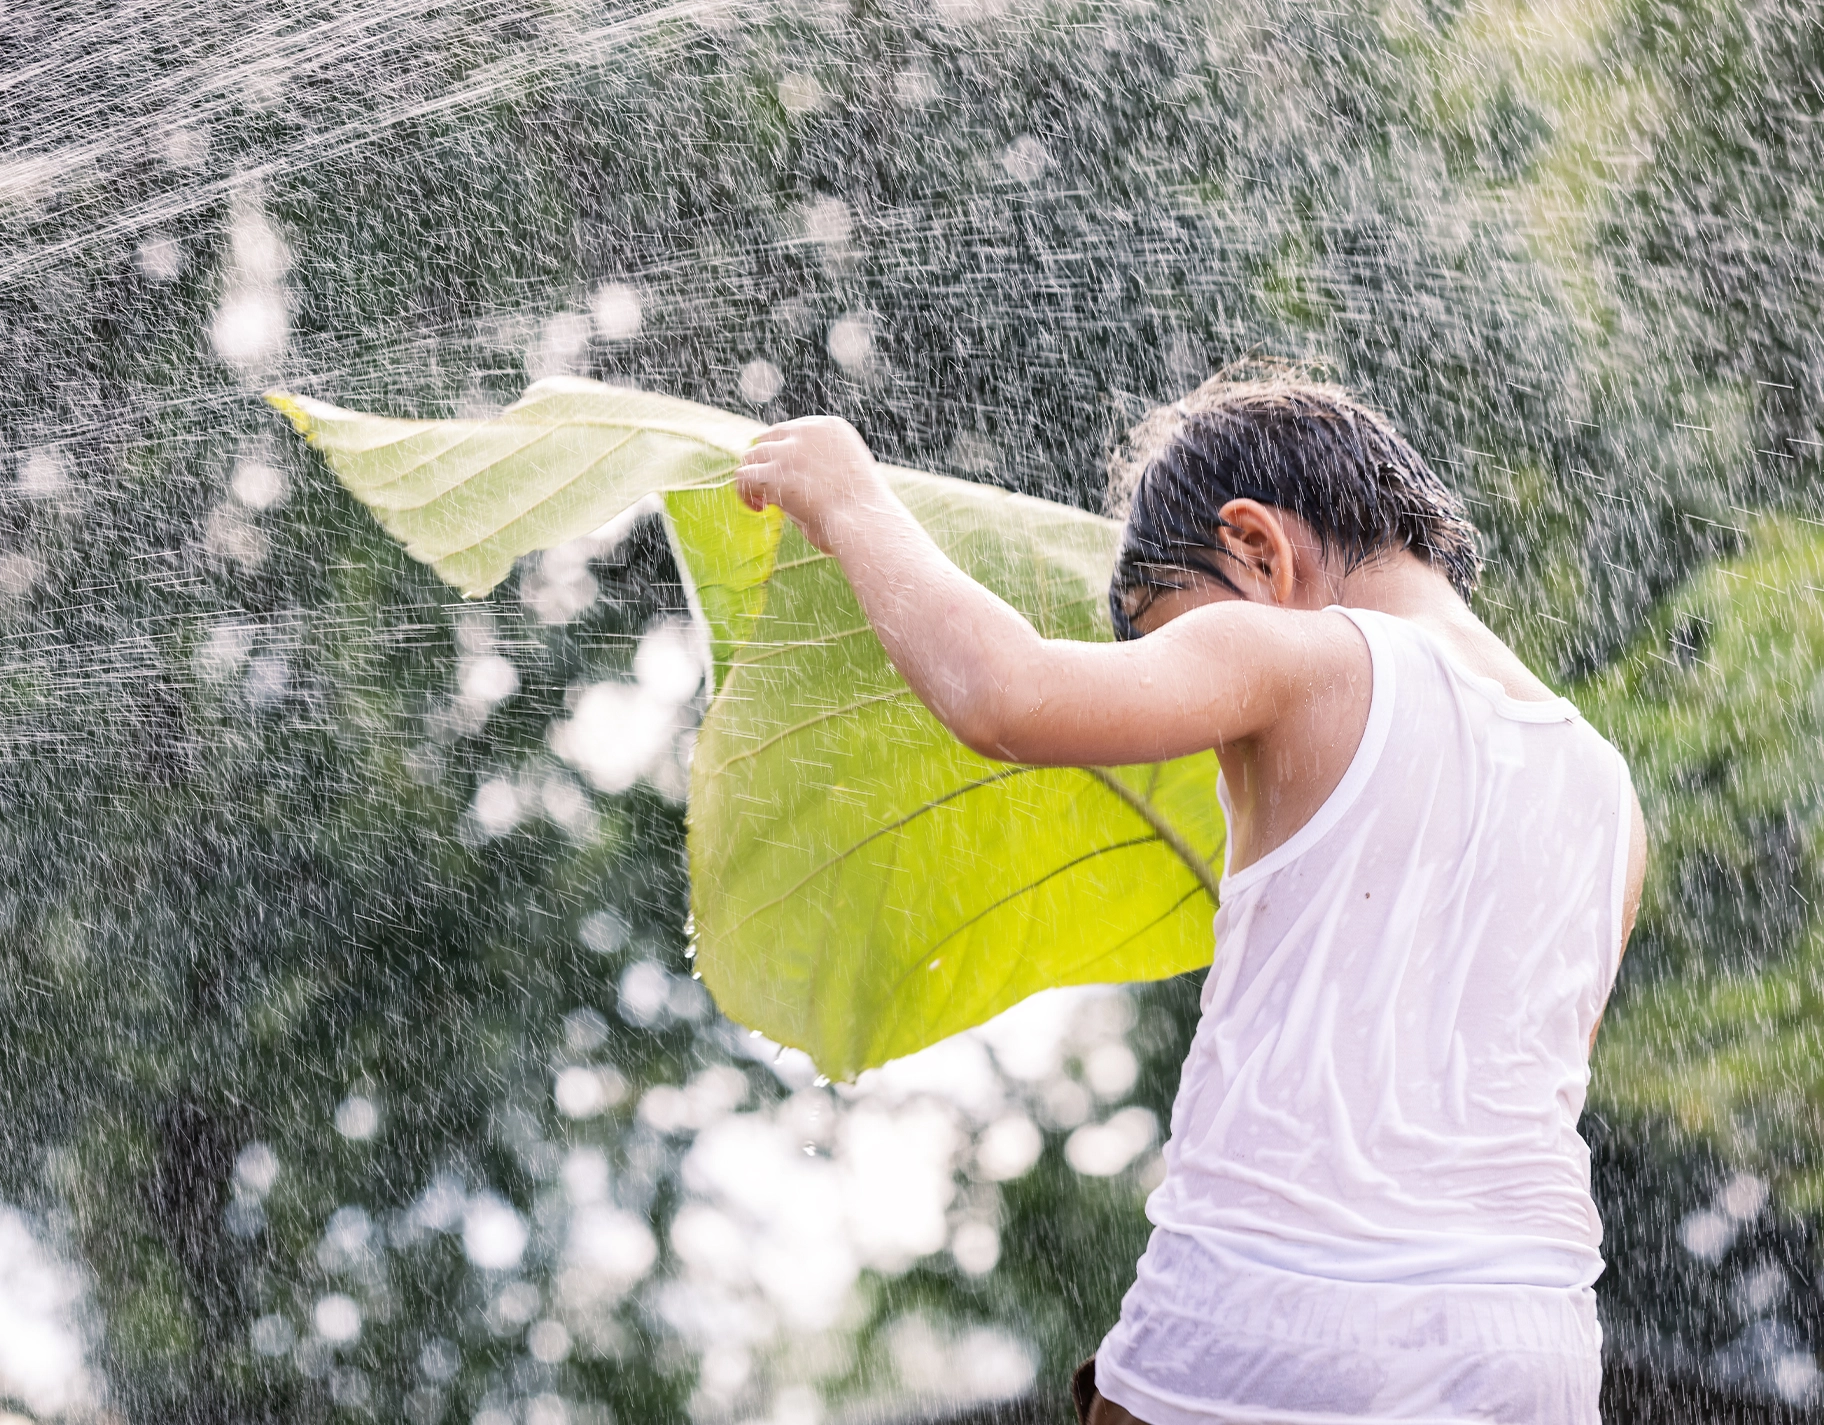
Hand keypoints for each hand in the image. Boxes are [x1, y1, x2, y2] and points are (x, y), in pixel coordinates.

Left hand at [736, 416, 881, 553]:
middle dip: (767, 464)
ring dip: (754, 478)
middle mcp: (808, 430)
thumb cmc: (863, 512)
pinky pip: (743, 476)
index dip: (784, 454)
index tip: (789, 478)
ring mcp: (790, 450)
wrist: (867, 522)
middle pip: (768, 438)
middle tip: (771, 492)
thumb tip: (788, 482)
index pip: (792, 430)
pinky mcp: (774, 473)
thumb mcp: (845, 476)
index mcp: (831, 427)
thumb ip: (818, 469)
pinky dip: (745, 493)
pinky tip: (760, 509)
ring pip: (752, 455)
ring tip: (764, 503)